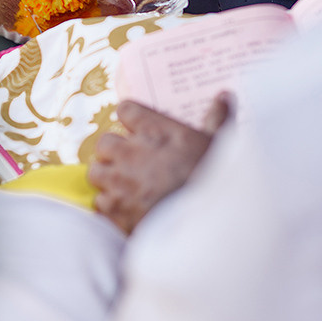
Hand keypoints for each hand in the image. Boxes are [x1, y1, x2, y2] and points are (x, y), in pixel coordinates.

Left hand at [88, 93, 232, 233]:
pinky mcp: (115, 210)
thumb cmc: (213, 179)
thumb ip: (217, 118)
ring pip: (95, 171)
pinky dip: (109, 207)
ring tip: (122, 185)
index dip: (130, 118)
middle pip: (105, 142)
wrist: (206, 225)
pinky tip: (125, 210)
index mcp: (155, 131)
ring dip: (106, 177)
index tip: (136, 126)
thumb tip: (225, 95)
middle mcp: (132, 152)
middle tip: (130, 161)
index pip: (126, 110)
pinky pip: (99, 202)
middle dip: (114, 151)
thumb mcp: (219, 144)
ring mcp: (119, 181)